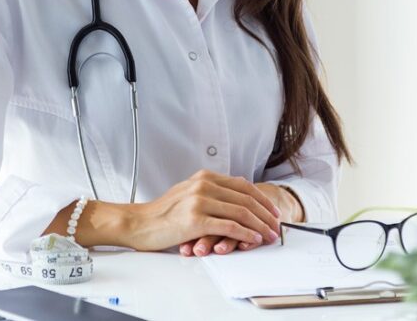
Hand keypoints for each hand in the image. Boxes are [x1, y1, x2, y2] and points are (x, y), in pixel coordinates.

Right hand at [125, 170, 281, 251]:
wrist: (140, 224)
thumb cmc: (163, 213)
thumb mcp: (188, 192)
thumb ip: (210, 190)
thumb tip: (237, 192)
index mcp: (204, 177)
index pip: (243, 185)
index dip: (262, 199)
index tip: (272, 211)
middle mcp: (204, 185)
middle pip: (246, 199)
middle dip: (265, 214)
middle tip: (276, 226)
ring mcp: (200, 201)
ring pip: (241, 212)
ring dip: (259, 226)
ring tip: (268, 235)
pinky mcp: (196, 220)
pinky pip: (229, 227)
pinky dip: (245, 234)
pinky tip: (253, 240)